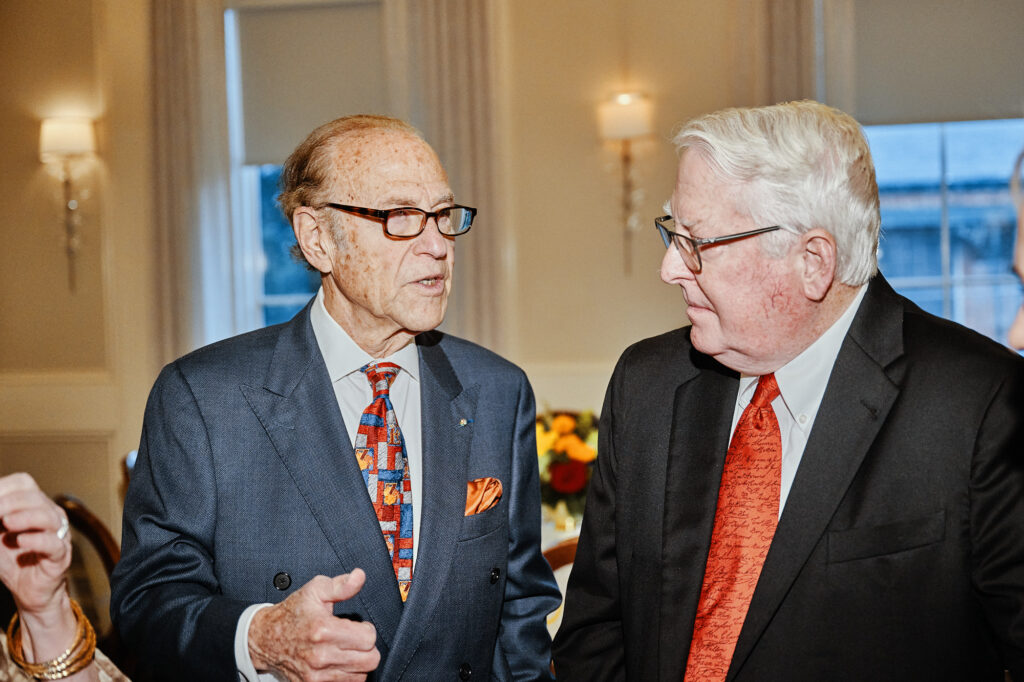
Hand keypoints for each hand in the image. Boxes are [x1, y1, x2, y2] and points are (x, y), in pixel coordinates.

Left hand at [0, 472, 71, 616]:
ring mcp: (57, 535)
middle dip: (11, 502)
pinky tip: (21, 541)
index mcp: (33, 505)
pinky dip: (37, 540)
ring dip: (26, 517)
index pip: (23, 483)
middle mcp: (49, 515)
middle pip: (35, 497)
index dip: (4, 487)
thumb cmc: (11, 560)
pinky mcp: (60, 557)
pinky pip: (54, 544)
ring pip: (48, 517)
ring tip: (7, 523)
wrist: (27, 592)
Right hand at [249, 569, 380, 680]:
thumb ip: (341, 585)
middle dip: (367, 647)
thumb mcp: (315, 590)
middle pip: (370, 660)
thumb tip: (359, 577)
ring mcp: (316, 675)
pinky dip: (347, 675)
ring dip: (358, 663)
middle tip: (355, 639)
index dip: (367, 629)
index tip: (358, 627)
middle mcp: (321, 656)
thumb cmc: (292, 614)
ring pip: (361, 675)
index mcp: (323, 630)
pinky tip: (339, 662)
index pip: (368, 638)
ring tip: (346, 650)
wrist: (265, 638)